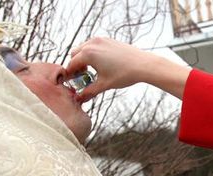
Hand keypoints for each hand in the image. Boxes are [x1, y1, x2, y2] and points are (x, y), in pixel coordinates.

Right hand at [66, 37, 190, 101]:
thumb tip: (79, 99)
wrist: (143, 65)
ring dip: (83, 59)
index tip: (71, 83)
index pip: (71, 64)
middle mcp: (92, 43)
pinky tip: (101, 64)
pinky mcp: (108, 40)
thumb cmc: (124, 75)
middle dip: (76, 66)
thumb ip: (89, 92)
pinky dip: (92, 53)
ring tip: (92, 71)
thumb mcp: (104, 85)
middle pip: (75, 54)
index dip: (70, 75)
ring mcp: (100, 40)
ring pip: (84, 48)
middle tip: (82, 78)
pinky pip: (94, 45)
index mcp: (88, 54)